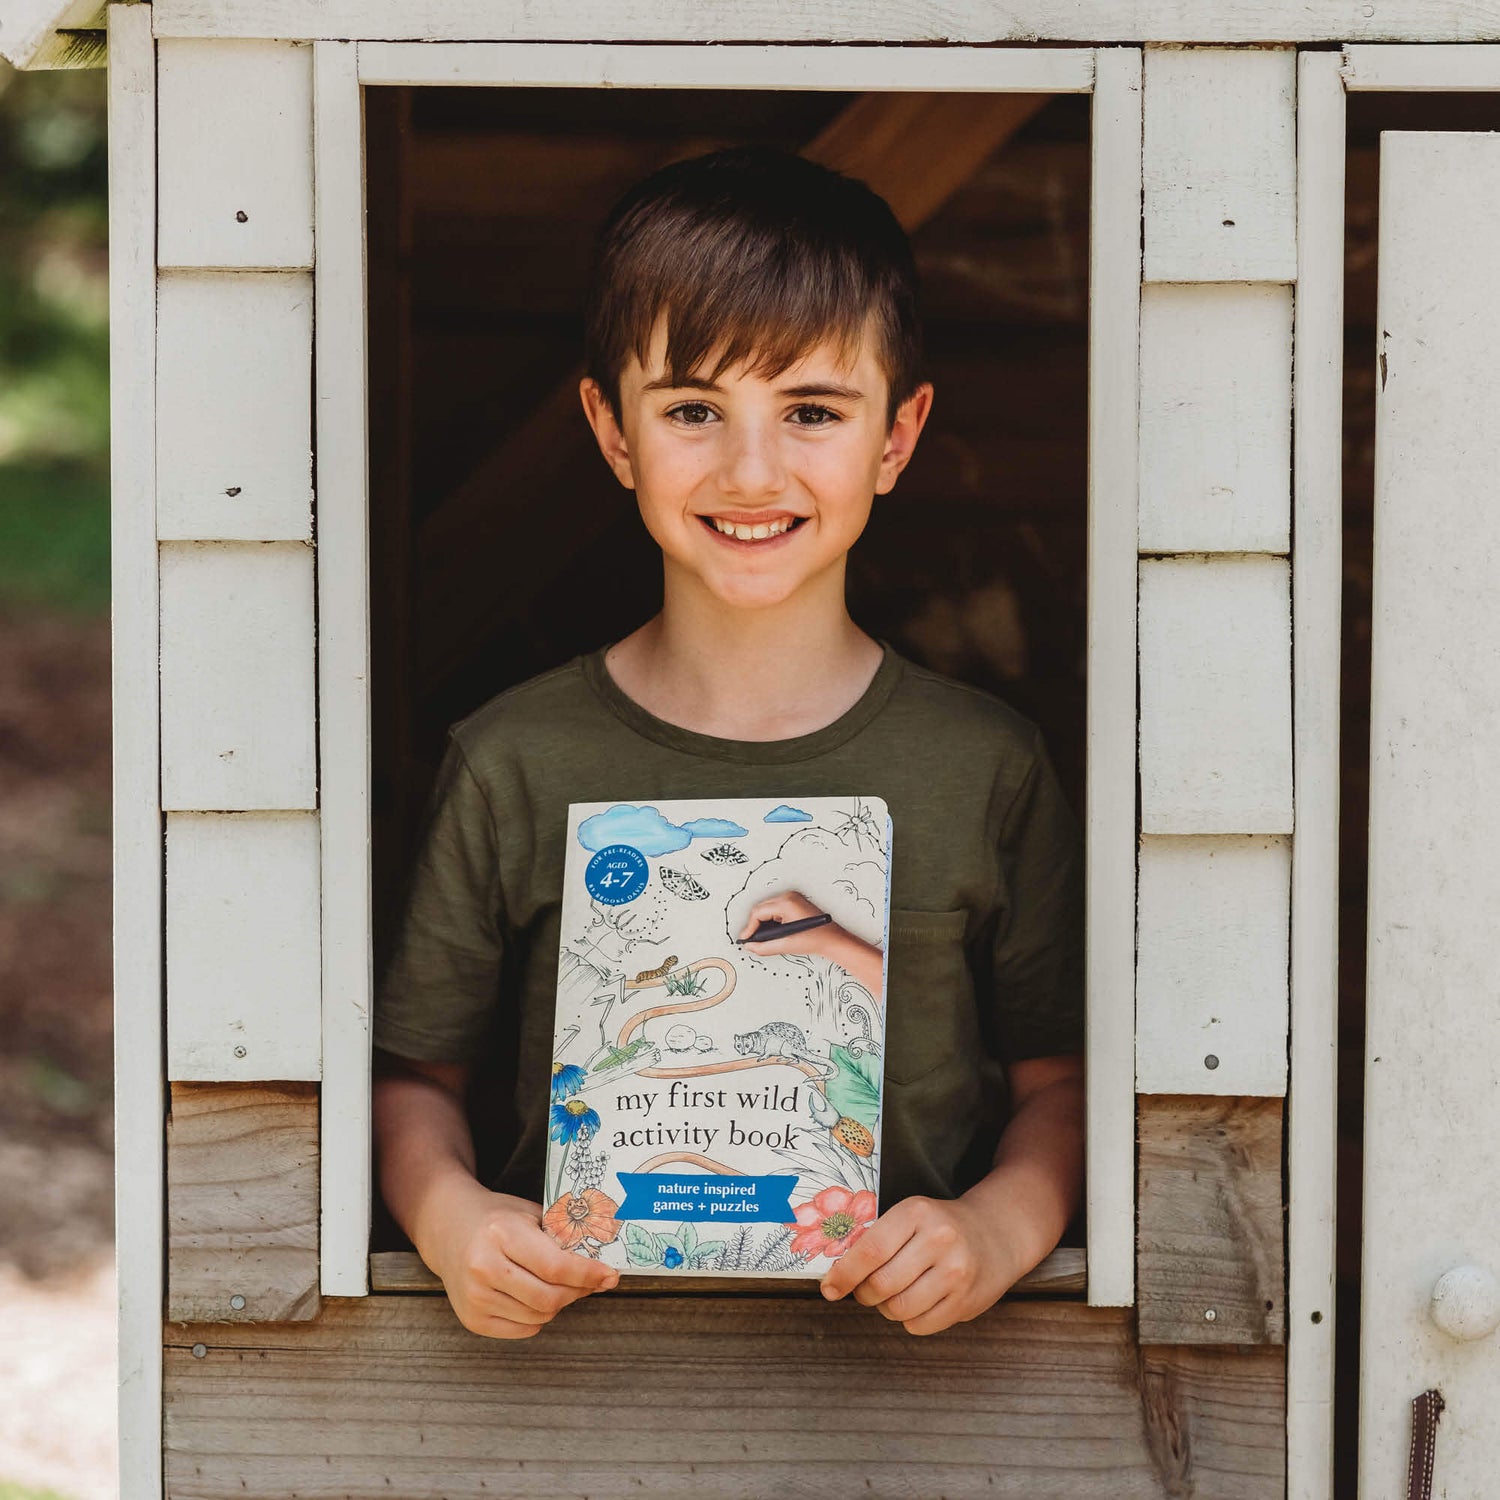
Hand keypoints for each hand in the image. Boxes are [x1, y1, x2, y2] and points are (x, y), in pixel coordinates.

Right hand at [418, 1174, 617, 1339]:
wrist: (448, 1228)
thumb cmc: (496, 1219)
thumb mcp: (529, 1214)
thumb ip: (561, 1237)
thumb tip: (601, 1264)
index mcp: (501, 1234)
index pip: (554, 1266)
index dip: (587, 1274)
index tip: (610, 1276)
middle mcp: (483, 1267)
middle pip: (549, 1297)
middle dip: (577, 1291)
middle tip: (589, 1280)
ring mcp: (474, 1297)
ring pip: (539, 1316)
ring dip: (558, 1303)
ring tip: (557, 1283)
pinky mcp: (471, 1319)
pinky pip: (523, 1329)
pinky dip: (538, 1316)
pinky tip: (533, 1294)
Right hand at [737, 891, 837, 957]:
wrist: (833, 939)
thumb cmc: (816, 939)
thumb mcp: (786, 945)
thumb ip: (764, 947)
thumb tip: (751, 946)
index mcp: (786, 903)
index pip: (758, 912)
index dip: (750, 927)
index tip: (746, 938)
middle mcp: (789, 897)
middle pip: (761, 908)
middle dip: (755, 924)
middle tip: (752, 940)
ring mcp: (792, 898)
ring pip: (767, 908)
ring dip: (763, 922)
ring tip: (762, 937)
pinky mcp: (795, 901)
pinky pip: (775, 908)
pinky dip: (770, 919)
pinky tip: (771, 931)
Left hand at [817, 1194, 1022, 1334]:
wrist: (996, 1233)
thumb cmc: (939, 1226)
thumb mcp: (911, 1216)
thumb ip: (876, 1238)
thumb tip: (834, 1275)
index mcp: (917, 1212)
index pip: (870, 1250)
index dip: (844, 1274)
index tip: (830, 1288)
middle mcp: (939, 1240)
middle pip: (881, 1284)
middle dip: (864, 1293)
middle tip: (865, 1289)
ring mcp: (956, 1272)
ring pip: (899, 1309)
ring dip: (886, 1308)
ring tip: (893, 1294)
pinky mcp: (967, 1301)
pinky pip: (920, 1325)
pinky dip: (909, 1319)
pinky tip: (917, 1302)